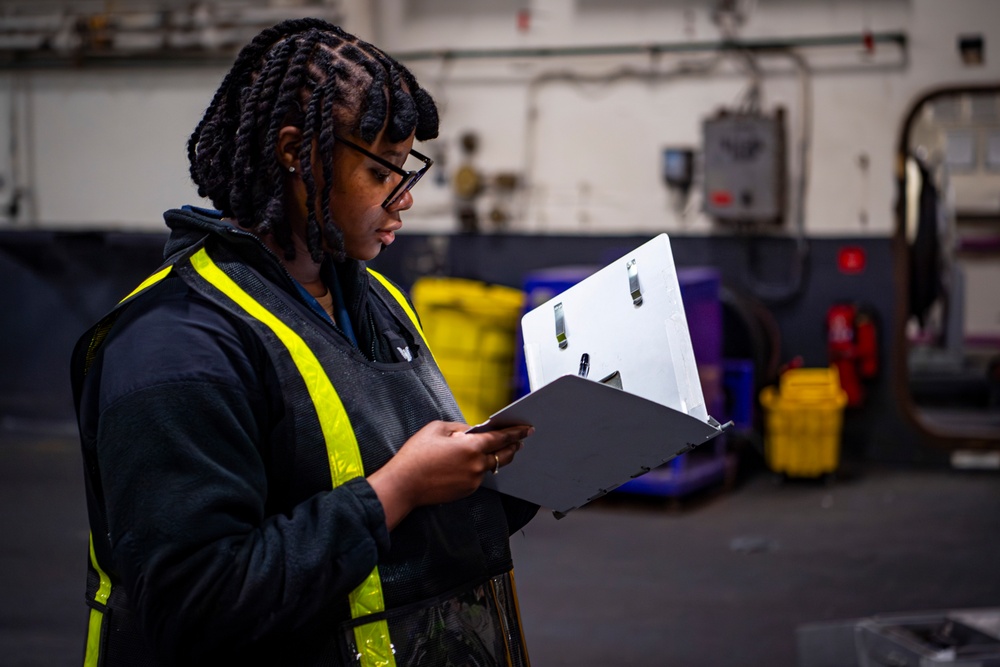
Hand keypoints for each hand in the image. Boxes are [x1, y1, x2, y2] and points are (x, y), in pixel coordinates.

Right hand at [367, 420, 532, 529]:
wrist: (405, 484)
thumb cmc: (417, 455)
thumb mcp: (437, 429)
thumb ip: (459, 428)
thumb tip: (470, 432)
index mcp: (471, 446)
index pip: (501, 438)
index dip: (516, 432)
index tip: (526, 429)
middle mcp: (476, 465)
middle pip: (504, 455)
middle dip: (513, 447)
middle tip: (518, 441)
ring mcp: (473, 480)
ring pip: (491, 466)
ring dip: (495, 457)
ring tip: (495, 450)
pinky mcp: (467, 491)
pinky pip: (479, 476)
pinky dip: (479, 468)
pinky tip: (471, 463)